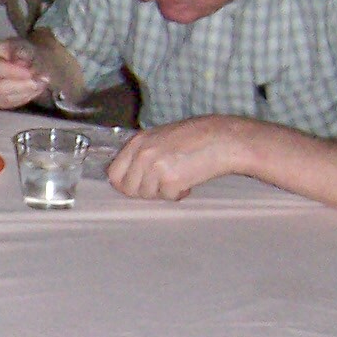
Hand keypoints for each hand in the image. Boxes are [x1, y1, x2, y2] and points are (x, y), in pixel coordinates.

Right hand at [0, 37, 48, 108]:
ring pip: (6, 98)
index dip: (12, 72)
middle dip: (21, 85)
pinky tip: (36, 89)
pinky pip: (10, 104)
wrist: (21, 61)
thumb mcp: (19, 44)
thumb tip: (20, 62)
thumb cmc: (18, 51)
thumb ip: (20, 51)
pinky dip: (25, 97)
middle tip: (40, 80)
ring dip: (26, 92)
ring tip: (42, 82)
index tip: (30, 72)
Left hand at [108, 118, 249, 199]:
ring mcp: (155, 167)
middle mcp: (142, 154)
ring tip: (179, 177)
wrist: (221, 139)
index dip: (125, 184)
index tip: (137, 187)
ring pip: (147, 195)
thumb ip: (142, 154)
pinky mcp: (170, 180)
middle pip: (128, 189)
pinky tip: (189, 181)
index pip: (114, 173)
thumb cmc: (195, 138)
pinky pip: (167, 197)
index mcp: (138, 142)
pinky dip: (178, 194)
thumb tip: (128, 177)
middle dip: (144, 191)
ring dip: (163, 192)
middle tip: (162, 184)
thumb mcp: (161, 138)